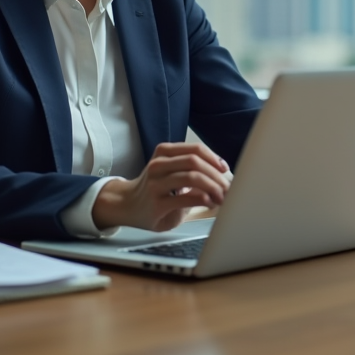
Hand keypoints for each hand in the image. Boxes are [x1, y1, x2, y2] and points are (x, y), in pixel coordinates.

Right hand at [92, 142, 230, 231]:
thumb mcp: (170, 171)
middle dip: (216, 175)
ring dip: (213, 187)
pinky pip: (186, 198)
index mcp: (164, 153)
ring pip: (192, 177)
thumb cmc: (154, 189)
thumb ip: (190, 169)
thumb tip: (223, 175)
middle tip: (228, 187)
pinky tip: (209, 204)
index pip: (195, 149)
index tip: (225, 169)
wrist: (126, 205)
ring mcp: (156, 183)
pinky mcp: (157, 203)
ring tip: (222, 197)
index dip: (214, 158)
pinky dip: (204, 200)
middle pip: (195, 162)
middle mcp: (158, 165)